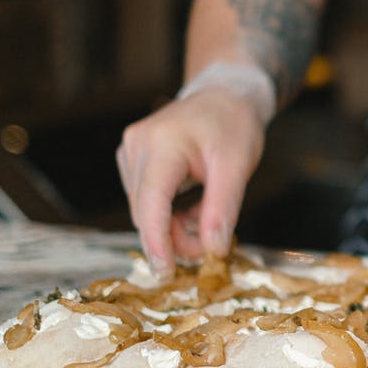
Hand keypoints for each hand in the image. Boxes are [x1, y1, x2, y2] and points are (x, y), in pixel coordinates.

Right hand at [117, 63, 274, 279]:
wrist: (224, 94)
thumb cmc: (233, 124)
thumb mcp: (237, 165)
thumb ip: (223, 208)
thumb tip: (212, 250)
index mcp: (161, 143)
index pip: (151, 202)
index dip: (157, 241)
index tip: (166, 273)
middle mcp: (136, 146)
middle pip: (146, 212)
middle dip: (176, 237)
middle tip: (212, 247)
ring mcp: (129, 152)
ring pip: (146, 211)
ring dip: (175, 226)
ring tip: (209, 213)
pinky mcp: (132, 160)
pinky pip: (147, 201)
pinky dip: (171, 213)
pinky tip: (195, 204)